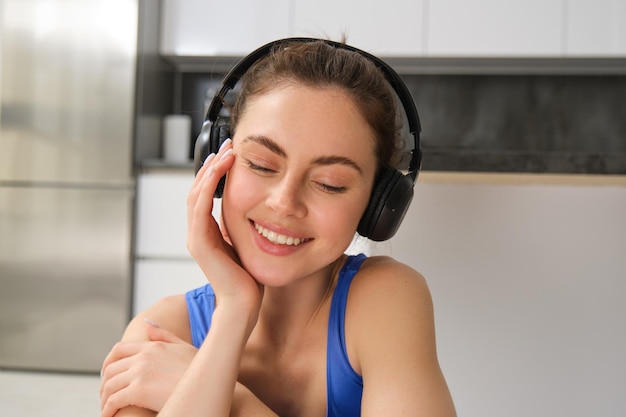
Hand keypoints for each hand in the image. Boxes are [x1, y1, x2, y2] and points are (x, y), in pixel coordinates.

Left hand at [99, 321, 196, 416]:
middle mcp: (143, 357)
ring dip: (104, 399)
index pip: (119, 350)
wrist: (207, 384)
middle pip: (110, 369)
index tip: (107, 375)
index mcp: (152, 346)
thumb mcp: (183, 346)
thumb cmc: (199, 368)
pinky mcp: (138, 391)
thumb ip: (164, 335)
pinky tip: (110, 416)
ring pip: (109, 386)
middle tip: (105, 395)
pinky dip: (107, 410)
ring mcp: (139, 373)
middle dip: (104, 383)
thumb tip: (147, 323)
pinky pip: (113, 401)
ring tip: (107, 409)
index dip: (108, 363)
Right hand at [187, 139, 262, 321]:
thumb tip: (254, 209)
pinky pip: (200, 206)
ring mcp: (195, 237)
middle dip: (212, 164)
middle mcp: (197, 233)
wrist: (244, 303)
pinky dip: (208, 185)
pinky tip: (219, 169)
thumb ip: (241, 227)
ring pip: (196, 193)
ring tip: (227, 152)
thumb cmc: (248, 278)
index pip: (205, 194)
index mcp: (206, 232)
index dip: (215, 172)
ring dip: (211, 170)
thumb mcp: (245, 243)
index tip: (230, 154)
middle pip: (197, 189)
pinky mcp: (199, 243)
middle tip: (228, 144)